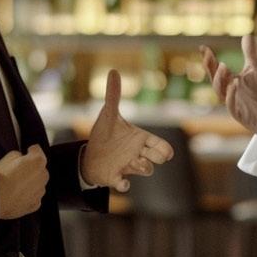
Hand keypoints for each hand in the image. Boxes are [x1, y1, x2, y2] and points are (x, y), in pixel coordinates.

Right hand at [0, 145, 47, 219]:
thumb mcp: (8, 157)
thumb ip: (18, 156)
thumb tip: (19, 159)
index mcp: (37, 161)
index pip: (37, 151)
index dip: (30, 151)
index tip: (28, 152)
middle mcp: (43, 176)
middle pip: (39, 169)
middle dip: (31, 169)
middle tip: (17, 171)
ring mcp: (40, 192)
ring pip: (37, 184)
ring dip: (30, 183)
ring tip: (15, 185)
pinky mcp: (34, 205)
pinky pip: (33, 197)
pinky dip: (27, 196)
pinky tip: (15, 195)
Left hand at [82, 70, 175, 191]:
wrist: (90, 155)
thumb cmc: (105, 135)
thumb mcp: (108, 114)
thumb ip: (113, 95)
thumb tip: (113, 71)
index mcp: (139, 139)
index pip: (159, 144)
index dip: (164, 147)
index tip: (165, 151)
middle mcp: (137, 153)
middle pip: (156, 158)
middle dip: (156, 158)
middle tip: (153, 156)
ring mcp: (128, 166)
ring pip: (146, 170)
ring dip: (143, 167)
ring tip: (135, 162)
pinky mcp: (116, 177)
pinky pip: (124, 184)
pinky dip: (124, 184)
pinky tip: (122, 182)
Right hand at [200, 35, 256, 141]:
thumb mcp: (256, 69)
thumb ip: (250, 53)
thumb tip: (247, 34)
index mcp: (227, 81)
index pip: (215, 68)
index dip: (209, 59)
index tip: (203, 47)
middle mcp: (226, 92)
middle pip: (215, 79)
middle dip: (211, 68)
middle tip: (209, 56)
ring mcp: (232, 103)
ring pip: (220, 92)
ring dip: (220, 80)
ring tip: (223, 66)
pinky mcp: (239, 114)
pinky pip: (232, 105)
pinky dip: (231, 95)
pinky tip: (234, 84)